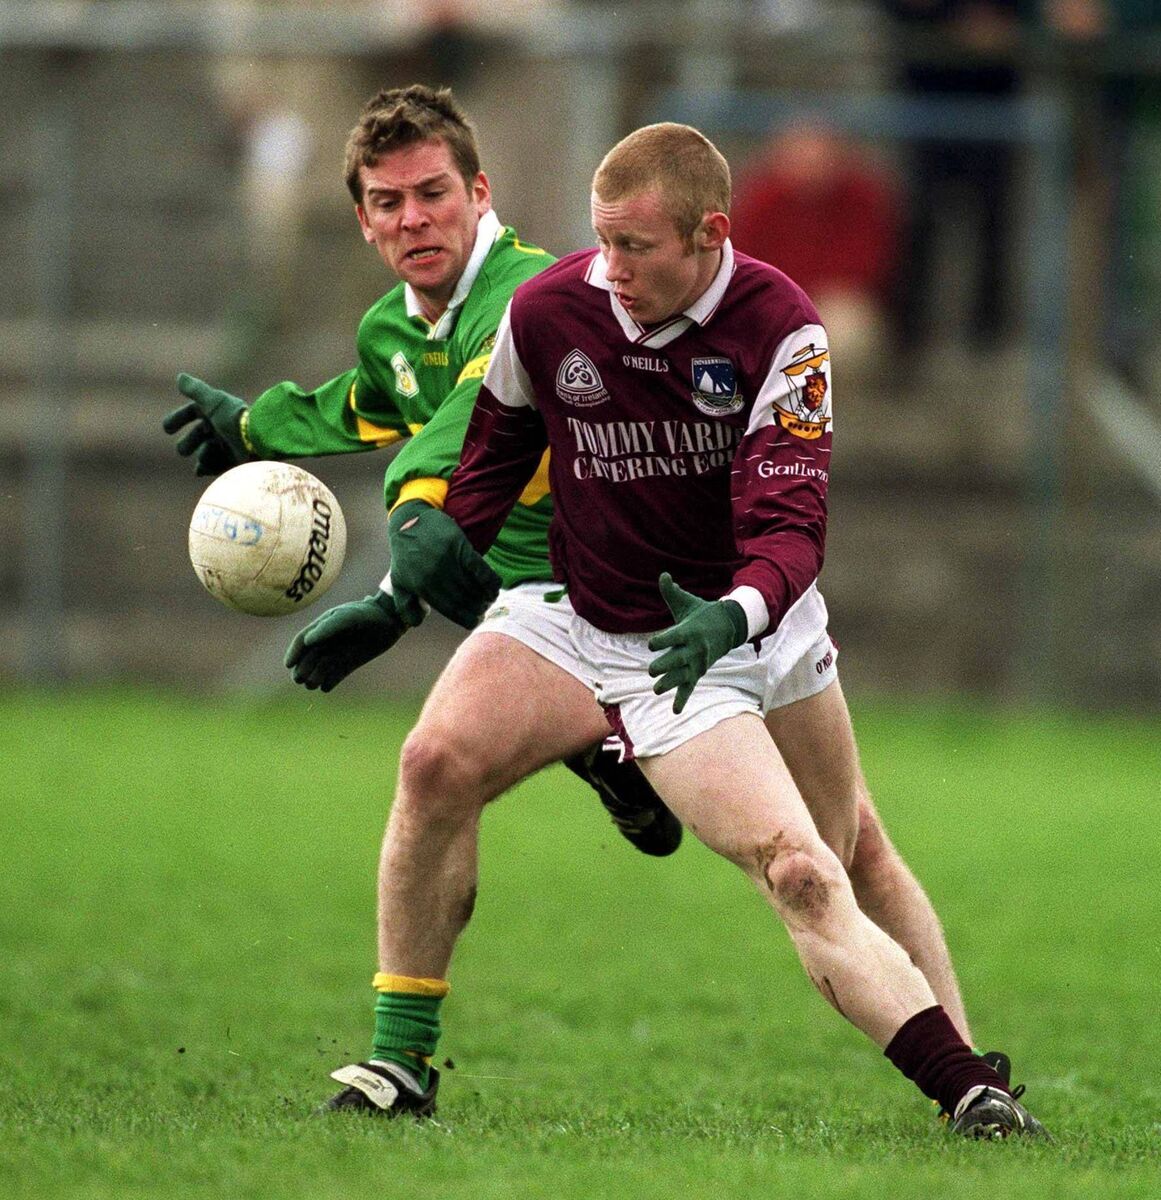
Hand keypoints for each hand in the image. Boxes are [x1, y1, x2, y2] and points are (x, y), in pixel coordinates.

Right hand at [163, 372, 251, 475]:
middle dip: (187, 443)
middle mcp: (221, 428)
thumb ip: (195, 390)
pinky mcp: (234, 462)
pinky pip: (215, 467)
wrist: (256, 440)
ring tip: (204, 456)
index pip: (191, 413)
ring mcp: (227, 445)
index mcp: (215, 411)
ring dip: (200, 455)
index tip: (167, 429)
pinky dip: (207, 468)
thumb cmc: (232, 418)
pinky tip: (201, 470)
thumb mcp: (212, 401)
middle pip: (195, 437)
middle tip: (184, 450)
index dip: (177, 419)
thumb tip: (180, 377)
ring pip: (204, 453)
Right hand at [284, 591, 407, 691]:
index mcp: (321, 628)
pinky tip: (326, 687)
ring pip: (318, 670)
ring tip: (313, 684)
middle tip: (300, 679)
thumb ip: (328, 628)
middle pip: (307, 659)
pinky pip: (334, 678)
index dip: (293, 653)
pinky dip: (328, 684)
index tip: (289, 664)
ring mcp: (337, 654)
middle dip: (301, 670)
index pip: (301, 642)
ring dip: (313, 679)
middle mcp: (326, 642)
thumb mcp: (347, 618)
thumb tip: (307, 641)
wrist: (389, 621)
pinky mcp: (348, 665)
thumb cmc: (366, 615)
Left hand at [388, 500, 500, 628]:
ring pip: (474, 586)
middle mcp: (436, 575)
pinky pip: (480, 568)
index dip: (466, 619)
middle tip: (483, 609)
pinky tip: (495, 587)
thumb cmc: (405, 555)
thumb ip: (405, 606)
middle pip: (465, 599)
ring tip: (489, 599)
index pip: (450, 610)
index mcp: (423, 587)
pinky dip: (491, 580)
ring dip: (486, 597)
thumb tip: (418, 623)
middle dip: (477, 608)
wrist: (408, 521)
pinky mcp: (460, 546)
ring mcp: (449, 560)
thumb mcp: (398, 582)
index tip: (474, 622)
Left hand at [647, 572, 748, 713]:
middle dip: (665, 665)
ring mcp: (697, 662)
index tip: (651, 644)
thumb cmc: (701, 613)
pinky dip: (682, 699)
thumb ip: (672, 592)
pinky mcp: (698, 672)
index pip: (675, 636)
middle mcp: (694, 649)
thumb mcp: (687, 603)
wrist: (728, 627)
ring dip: (670, 683)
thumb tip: (663, 576)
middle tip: (652, 670)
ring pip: (682, 675)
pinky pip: (689, 687)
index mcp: (690, 631)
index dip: (663, 640)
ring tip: (656, 690)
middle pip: (678, 658)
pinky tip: (674, 711)